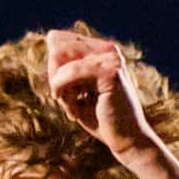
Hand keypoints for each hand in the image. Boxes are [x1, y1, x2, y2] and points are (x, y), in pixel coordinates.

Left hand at [47, 27, 157, 158]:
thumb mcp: (77, 92)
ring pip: (63, 61)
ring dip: (60, 88)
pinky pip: (71, 72)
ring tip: (72, 108)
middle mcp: (108, 50)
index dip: (53, 69)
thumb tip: (50, 37)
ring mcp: (111, 58)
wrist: (127, 140)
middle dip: (55, 77)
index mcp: (101, 51)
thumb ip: (64, 69)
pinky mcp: (111, 72)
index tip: (62, 93)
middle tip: (64, 101)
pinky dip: (64, 92)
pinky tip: (73, 111)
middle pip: (59, 48)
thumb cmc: (101, 120)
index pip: (61, 42)